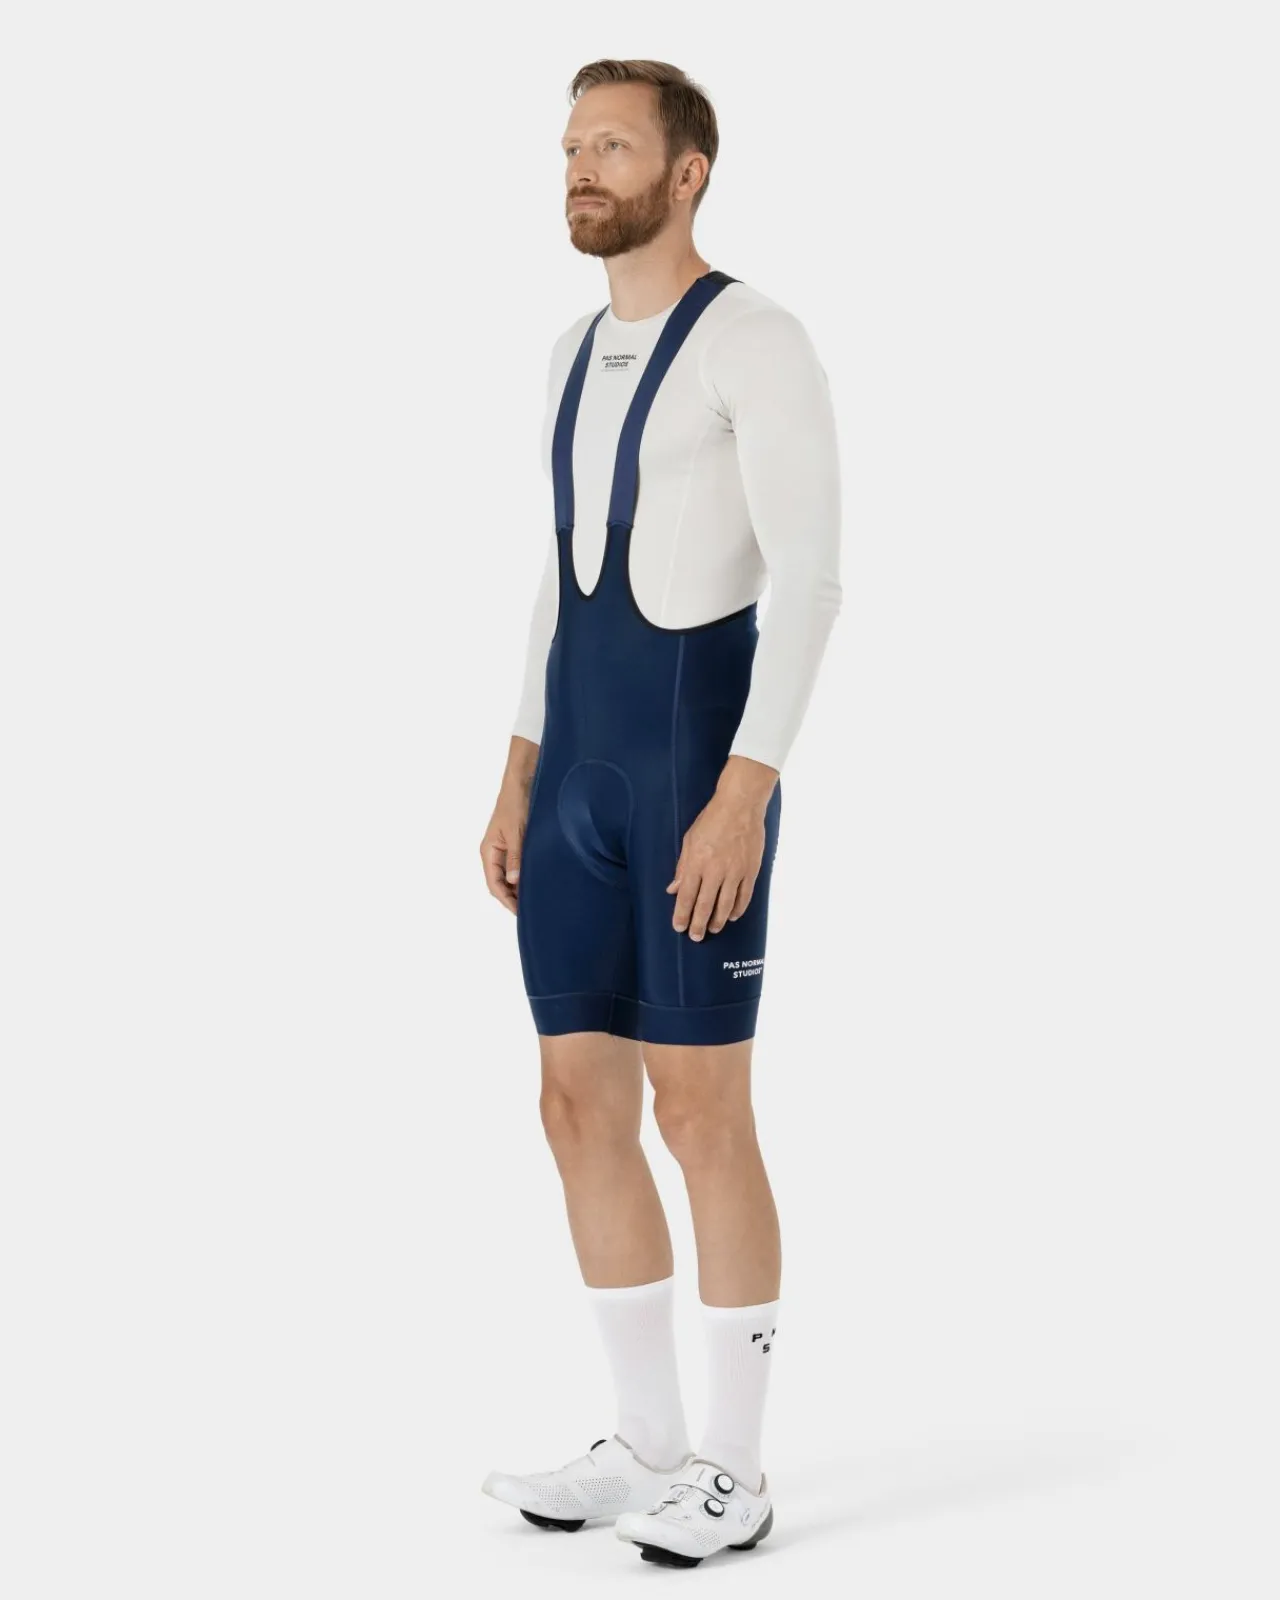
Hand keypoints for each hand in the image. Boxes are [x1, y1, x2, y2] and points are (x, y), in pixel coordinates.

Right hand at [480, 737, 538, 913]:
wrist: (524, 778)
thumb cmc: (516, 803)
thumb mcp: (517, 831)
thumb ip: (516, 857)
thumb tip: (514, 882)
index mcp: (489, 851)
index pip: (494, 884)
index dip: (506, 901)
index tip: (521, 913)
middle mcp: (496, 852)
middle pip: (501, 883)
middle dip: (514, 898)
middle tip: (533, 910)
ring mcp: (507, 847)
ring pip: (511, 876)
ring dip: (521, 887)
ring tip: (537, 899)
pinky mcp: (518, 842)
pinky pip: (519, 865)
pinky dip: (526, 875)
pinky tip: (539, 880)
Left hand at [667, 757, 777, 939]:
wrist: (740, 805)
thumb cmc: (712, 819)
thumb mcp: (690, 840)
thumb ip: (682, 866)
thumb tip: (673, 889)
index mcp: (697, 862)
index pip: (686, 896)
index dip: (682, 914)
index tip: (678, 927)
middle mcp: (715, 870)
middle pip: (705, 905)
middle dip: (698, 924)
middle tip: (695, 937)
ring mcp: (735, 871)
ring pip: (725, 904)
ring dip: (717, 920)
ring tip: (712, 929)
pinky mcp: (750, 870)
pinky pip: (744, 896)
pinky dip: (737, 909)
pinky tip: (732, 917)